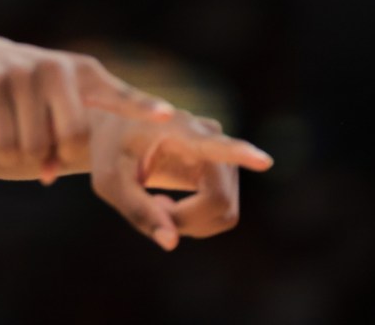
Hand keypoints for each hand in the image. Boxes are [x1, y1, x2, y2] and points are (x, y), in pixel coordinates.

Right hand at [0, 38, 176, 175]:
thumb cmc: (35, 95)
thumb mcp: (62, 105)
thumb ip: (72, 140)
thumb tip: (49, 176)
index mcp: (87, 74)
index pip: (120, 95)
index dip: (143, 107)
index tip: (167, 116)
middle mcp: (59, 68)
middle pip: (75, 138)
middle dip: (61, 155)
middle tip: (49, 147)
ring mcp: (24, 72)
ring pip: (35, 147)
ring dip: (27, 156)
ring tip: (20, 135)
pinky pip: (5, 144)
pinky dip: (5, 154)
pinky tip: (1, 138)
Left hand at [86, 108, 273, 249]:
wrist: (116, 129)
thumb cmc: (110, 151)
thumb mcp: (110, 181)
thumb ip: (138, 210)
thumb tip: (171, 243)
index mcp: (180, 130)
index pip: (215, 146)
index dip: (241, 155)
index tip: (264, 160)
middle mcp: (212, 137)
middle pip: (220, 203)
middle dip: (187, 221)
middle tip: (153, 212)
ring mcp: (223, 154)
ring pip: (225, 212)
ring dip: (190, 222)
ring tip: (157, 204)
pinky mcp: (224, 169)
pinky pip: (222, 211)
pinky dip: (194, 219)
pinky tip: (166, 204)